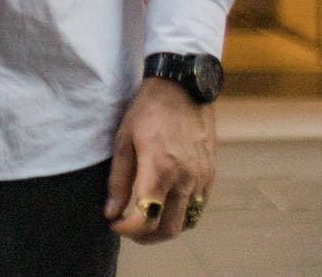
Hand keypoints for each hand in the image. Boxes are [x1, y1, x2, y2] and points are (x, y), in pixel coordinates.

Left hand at [104, 77, 214, 243]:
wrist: (182, 86)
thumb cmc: (148, 110)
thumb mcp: (124, 139)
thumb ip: (118, 179)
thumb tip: (111, 212)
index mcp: (160, 168)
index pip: (145, 218)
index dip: (126, 229)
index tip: (114, 223)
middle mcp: (184, 178)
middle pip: (168, 229)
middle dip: (145, 236)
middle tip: (129, 228)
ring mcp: (201, 177)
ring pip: (186, 223)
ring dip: (164, 228)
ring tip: (147, 219)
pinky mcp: (210, 173)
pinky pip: (198, 208)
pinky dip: (182, 215)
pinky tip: (167, 205)